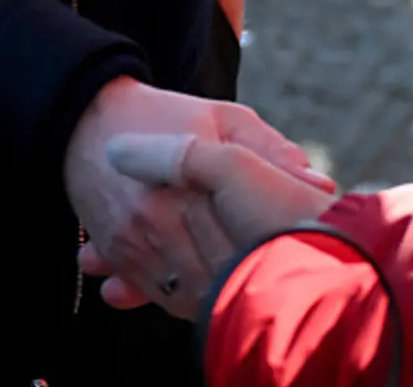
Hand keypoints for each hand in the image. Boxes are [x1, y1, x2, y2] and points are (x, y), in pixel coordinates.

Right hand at [64, 78, 332, 318]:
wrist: (90, 115)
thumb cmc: (168, 115)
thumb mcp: (225, 119)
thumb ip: (271, 150)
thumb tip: (321, 186)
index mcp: (192, 184)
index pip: (241, 247)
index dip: (271, 261)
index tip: (295, 264)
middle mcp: (157, 216)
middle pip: (212, 276)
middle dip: (244, 286)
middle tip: (273, 284)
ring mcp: (131, 237)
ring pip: (181, 291)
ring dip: (211, 297)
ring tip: (238, 288)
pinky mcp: (115, 250)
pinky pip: (151, 290)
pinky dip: (176, 297)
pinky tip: (198, 288)